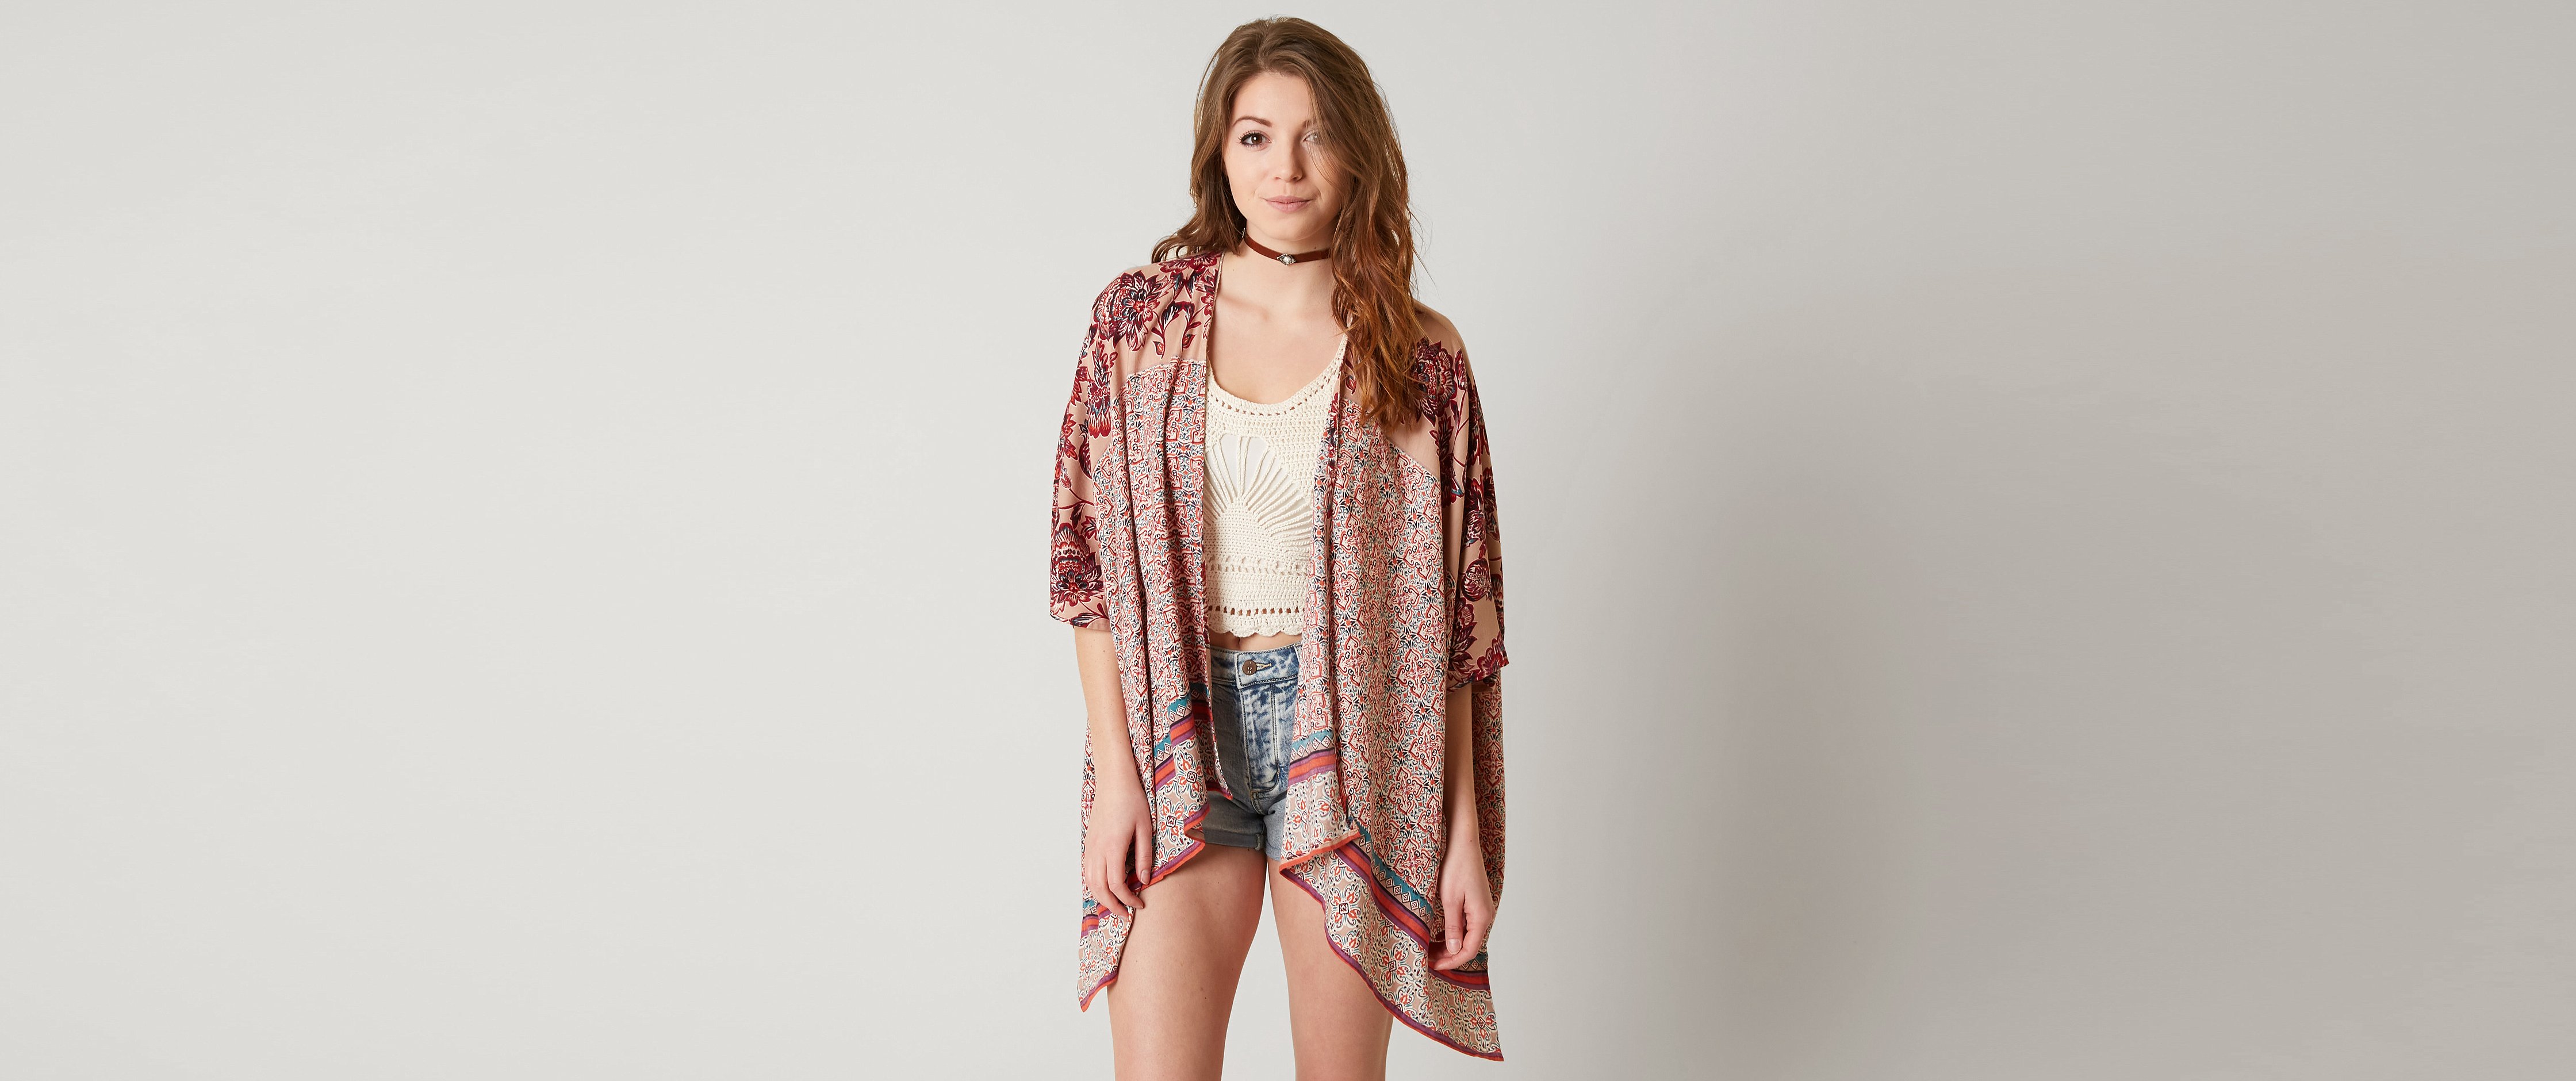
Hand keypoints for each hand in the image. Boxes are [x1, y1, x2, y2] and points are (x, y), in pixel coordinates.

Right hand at [1083, 778, 1152, 921]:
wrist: (1114, 782)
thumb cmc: (1132, 801)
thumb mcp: (1145, 828)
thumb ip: (1144, 856)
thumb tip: (1145, 880)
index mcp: (1113, 847)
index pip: (1116, 885)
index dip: (1128, 899)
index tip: (1140, 904)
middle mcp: (1097, 850)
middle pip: (1099, 888)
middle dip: (1112, 905)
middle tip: (1126, 915)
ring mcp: (1090, 846)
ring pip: (1089, 881)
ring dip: (1101, 897)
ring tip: (1115, 905)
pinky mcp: (1088, 843)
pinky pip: (1087, 871)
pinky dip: (1093, 884)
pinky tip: (1104, 887)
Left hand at [1432, 823, 1492, 969]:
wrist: (1462, 842)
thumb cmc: (1455, 867)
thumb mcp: (1450, 899)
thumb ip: (1452, 927)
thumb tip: (1454, 950)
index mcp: (1482, 916)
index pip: (1469, 949)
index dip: (1452, 961)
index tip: (1434, 966)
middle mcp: (1485, 914)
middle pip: (1469, 944)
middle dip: (1449, 955)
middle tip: (1428, 958)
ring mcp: (1481, 908)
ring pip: (1466, 935)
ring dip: (1450, 944)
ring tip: (1430, 948)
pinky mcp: (1475, 902)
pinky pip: (1466, 925)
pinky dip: (1452, 933)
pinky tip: (1438, 934)